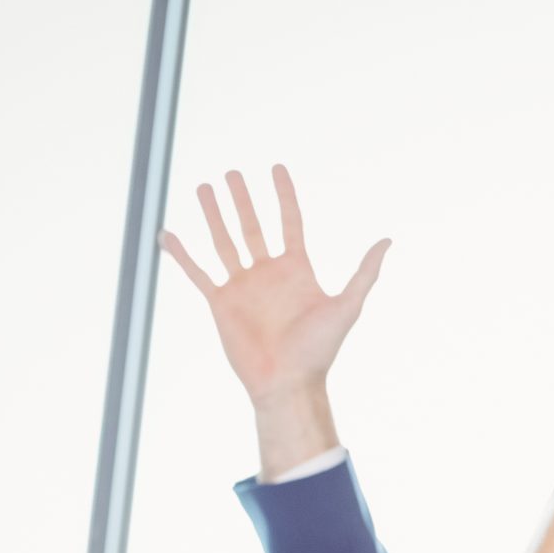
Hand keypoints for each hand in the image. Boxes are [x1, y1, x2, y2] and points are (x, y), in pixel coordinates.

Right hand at [162, 166, 387, 474]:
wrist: (288, 383)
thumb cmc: (321, 350)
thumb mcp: (348, 306)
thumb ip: (364, 272)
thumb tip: (387, 241)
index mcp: (296, 270)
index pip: (289, 222)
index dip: (284, 195)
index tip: (277, 168)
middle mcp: (268, 274)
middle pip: (252, 226)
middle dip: (242, 199)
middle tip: (232, 172)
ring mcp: (242, 287)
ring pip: (224, 241)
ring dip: (213, 214)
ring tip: (204, 186)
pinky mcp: (220, 303)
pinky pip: (197, 273)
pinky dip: (181, 254)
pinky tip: (166, 234)